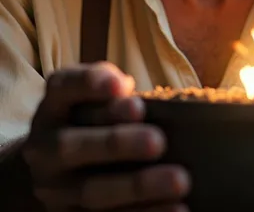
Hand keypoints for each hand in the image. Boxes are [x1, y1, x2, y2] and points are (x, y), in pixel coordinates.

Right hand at [22, 62, 189, 210]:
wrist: (53, 168)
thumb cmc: (89, 118)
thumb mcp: (90, 96)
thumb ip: (108, 84)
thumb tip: (126, 86)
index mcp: (52, 108)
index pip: (64, 88)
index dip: (90, 84)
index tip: (122, 85)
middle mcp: (45, 149)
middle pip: (72, 146)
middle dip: (116, 143)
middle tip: (157, 141)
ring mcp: (55, 189)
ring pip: (92, 192)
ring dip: (137, 187)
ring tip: (179, 180)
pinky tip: (177, 208)